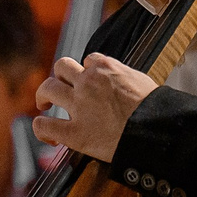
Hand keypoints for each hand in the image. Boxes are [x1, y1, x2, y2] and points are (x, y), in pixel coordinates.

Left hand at [31, 54, 154, 162]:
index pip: (89, 60)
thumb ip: (125, 79)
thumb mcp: (141, 82)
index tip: (89, 80)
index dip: (88, 70)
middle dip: (59, 76)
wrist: (155, 132)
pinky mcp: (74, 133)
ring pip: (48, 88)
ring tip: (44, 104)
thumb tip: (123, 84)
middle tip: (59, 87)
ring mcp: (78, 106)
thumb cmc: (155, 110)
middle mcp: (88, 83)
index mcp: (106, 68)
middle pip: (62, 66)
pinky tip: (48, 135)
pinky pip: (45, 125)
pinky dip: (42, 129)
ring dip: (43, 95)